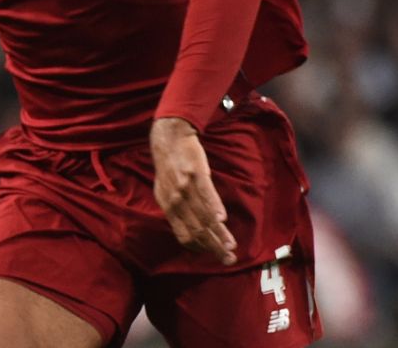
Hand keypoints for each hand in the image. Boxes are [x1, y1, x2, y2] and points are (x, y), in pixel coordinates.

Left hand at [150, 117, 237, 265]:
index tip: (215, 254)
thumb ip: (176, 208)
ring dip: (218, 233)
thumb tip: (188, 227)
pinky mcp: (196, 174)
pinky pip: (207, 195)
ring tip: (231, 245)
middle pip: (196, 230)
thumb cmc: (170, 165)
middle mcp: (175, 200)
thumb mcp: (166, 190)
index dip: (200, 247)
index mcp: (168, 206)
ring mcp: (185, 187)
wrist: (170, 138)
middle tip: (229, 259)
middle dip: (214, 247)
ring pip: (203, 216)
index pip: (184, 234)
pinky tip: (222, 220)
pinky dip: (214, 208)